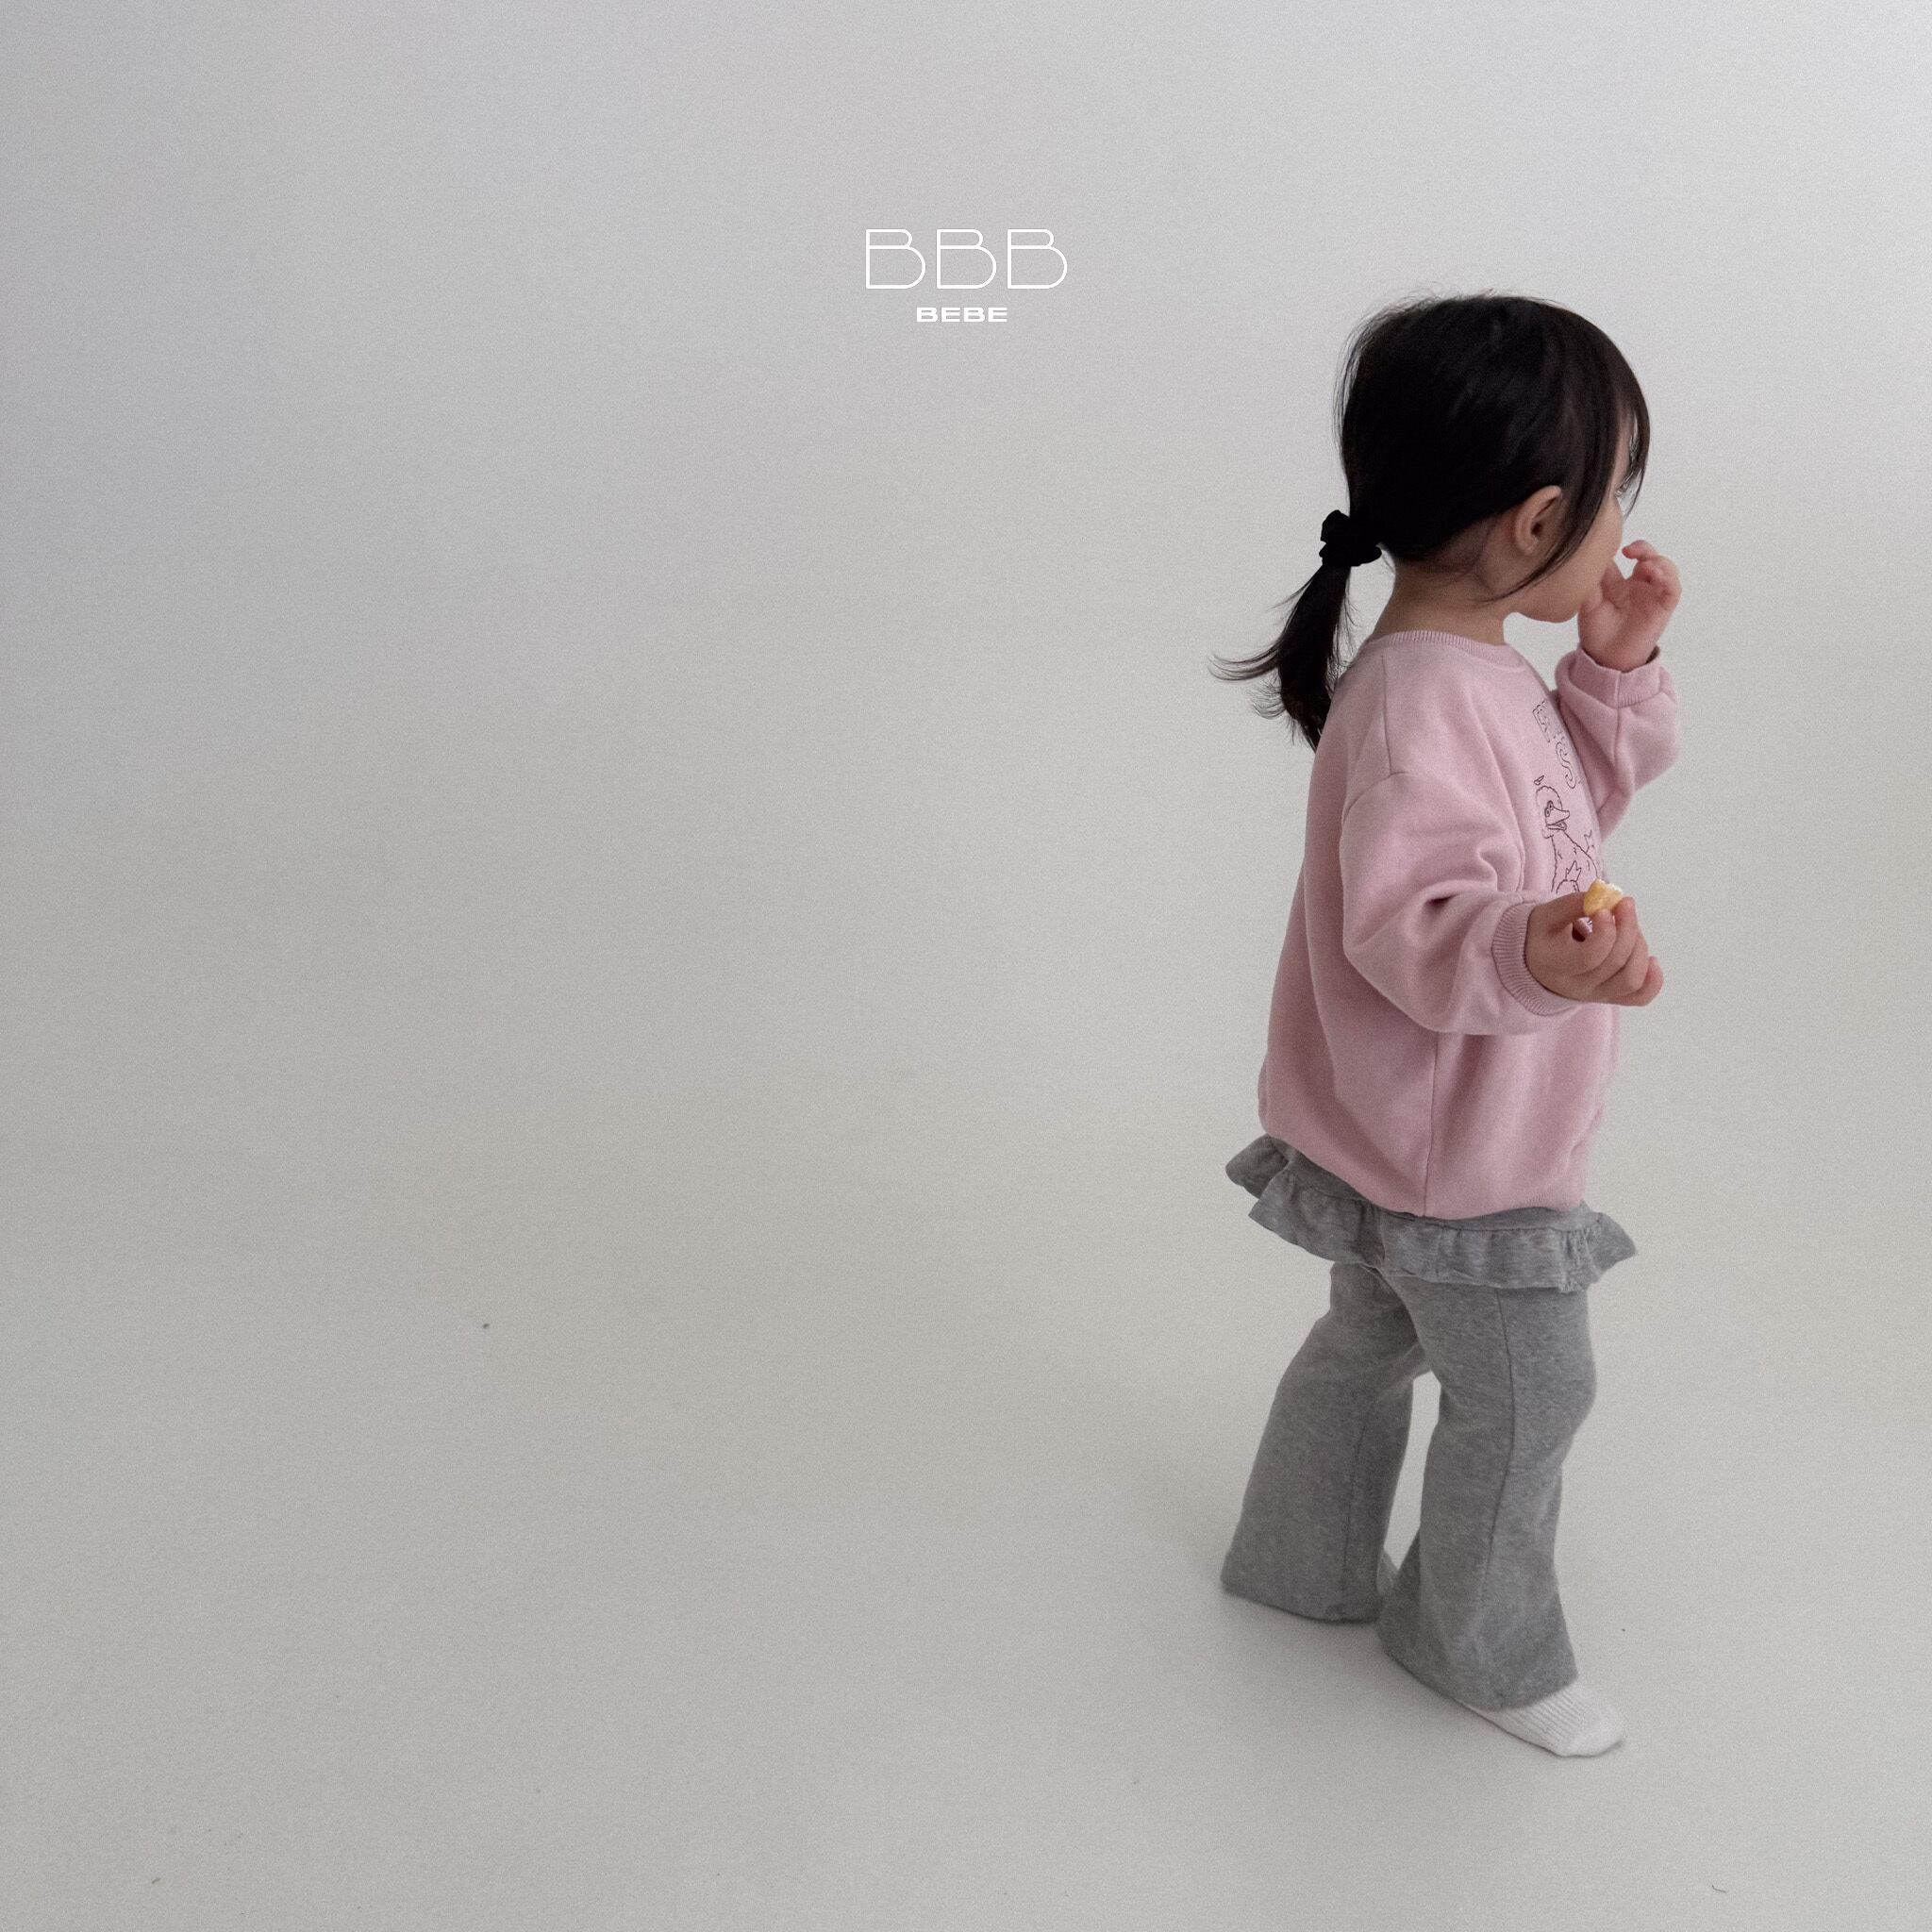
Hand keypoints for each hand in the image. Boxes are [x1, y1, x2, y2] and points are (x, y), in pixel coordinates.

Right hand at [1525, 890, 1663, 1005]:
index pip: (1590, 956)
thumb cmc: (1544, 934)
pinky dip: (1653, 980)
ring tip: (1631, 928)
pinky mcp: (1611, 998)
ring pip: (1631, 979)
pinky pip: (1640, 997)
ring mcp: (1595, 995)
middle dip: (1628, 927)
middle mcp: (1575, 987)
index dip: (1606, 931)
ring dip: (1640, 947)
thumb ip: (1574, 904)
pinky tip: (1651, 960)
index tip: (1605, 909)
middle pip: (1615, 962)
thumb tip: (1606, 896)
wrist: (1538, 962)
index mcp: (1555, 965)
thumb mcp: (1548, 914)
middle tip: (1625, 904)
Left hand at [1576, 540, 1680, 671]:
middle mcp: (1637, 583)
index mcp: (1617, 580)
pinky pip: (1673, 588)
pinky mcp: (1663, 606)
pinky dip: (1668, 578)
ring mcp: (1651, 593)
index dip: (1619, 546)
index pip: (1622, 555)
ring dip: (1658, 561)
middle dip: (1643, 547)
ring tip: (1645, 566)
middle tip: (1629, 550)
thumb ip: (1590, 584)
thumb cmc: (1596, 632)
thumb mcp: (1588, 604)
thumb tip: (1587, 559)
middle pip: (1647, 555)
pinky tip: (1657, 576)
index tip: (1610, 544)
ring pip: (1665, 567)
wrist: (1606, 658)